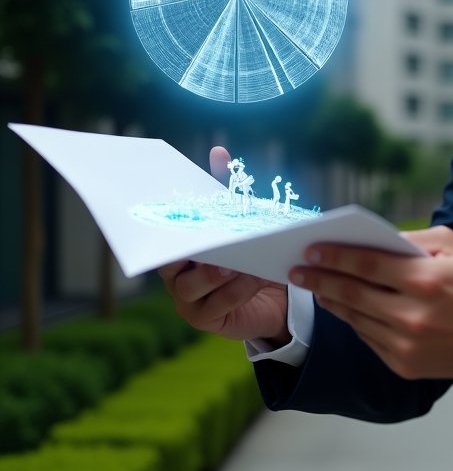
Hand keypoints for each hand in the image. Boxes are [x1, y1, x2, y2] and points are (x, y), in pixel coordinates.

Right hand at [158, 145, 288, 343]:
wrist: (270, 297)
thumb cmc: (246, 255)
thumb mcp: (239, 220)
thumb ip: (227, 188)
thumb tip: (218, 151)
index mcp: (178, 250)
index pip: (163, 238)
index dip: (166, 227)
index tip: (177, 216)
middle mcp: (176, 275)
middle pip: (171, 264)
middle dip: (193, 252)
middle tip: (215, 245)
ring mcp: (189, 300)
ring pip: (194, 286)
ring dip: (220, 273)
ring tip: (243, 263)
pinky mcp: (207, 319)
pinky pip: (218, 305)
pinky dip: (238, 290)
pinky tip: (256, 278)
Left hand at [289, 226, 452, 381]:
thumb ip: (413, 240)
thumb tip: (373, 240)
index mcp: (425, 280)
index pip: (367, 265)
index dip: (335, 256)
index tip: (311, 249)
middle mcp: (412, 315)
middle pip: (352, 293)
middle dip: (320, 279)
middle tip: (297, 269)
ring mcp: (406, 344)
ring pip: (356, 318)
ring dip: (332, 301)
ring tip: (315, 287)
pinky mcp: (405, 364)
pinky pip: (369, 338)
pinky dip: (354, 320)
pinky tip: (345, 306)